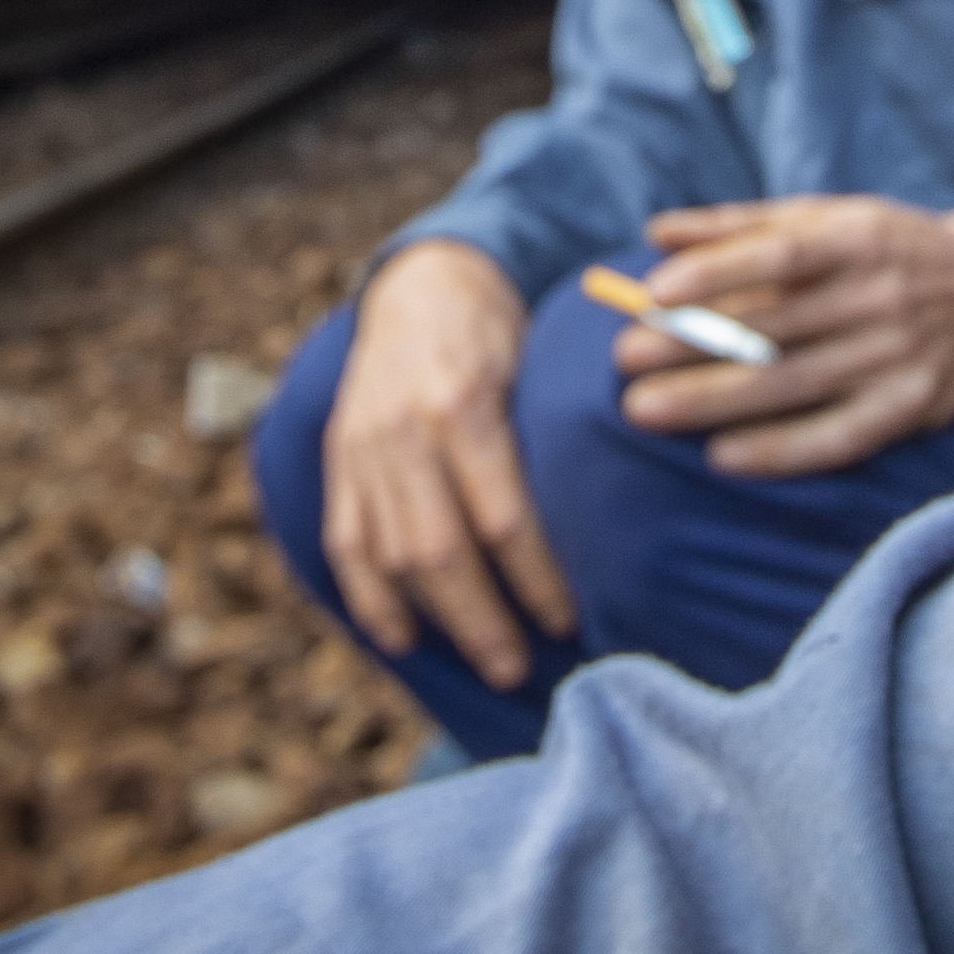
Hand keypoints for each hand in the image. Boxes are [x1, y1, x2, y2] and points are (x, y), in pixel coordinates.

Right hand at [318, 238, 573, 685]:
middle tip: (525, 669)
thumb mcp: (539, 359)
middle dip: (485, 621)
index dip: (535, 580)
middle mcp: (402, 430)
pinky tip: (405, 641)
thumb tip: (615, 523)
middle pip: (440, 552)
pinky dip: (371, 599)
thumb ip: (556, 434)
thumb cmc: (503, 330)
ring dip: (440, 621)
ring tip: (489, 663)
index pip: (501, 517)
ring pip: (393, 558)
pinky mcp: (339, 461)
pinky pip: (346, 544)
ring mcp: (362, 448)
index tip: (570, 621)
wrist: (421, 284)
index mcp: (461, 401)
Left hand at [614, 197, 953, 477]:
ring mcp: (895, 358)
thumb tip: (656, 233)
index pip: (781, 255)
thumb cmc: (889, 246)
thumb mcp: (827, 215)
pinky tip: (724, 457)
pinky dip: (780, 451)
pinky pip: (838, 438)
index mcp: (856, 239)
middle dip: (692, 345)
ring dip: (713, 402)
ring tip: (645, 409)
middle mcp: (878, 298)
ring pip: (794, 386)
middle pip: (775, 327)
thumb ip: (741, 225)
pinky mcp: (909, 409)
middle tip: (622, 361)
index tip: (654, 292)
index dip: (717, 272)